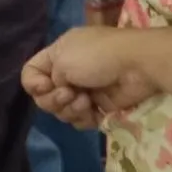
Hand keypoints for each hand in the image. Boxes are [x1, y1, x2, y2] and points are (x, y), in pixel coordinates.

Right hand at [23, 28, 156, 128]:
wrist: (140, 65)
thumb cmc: (99, 56)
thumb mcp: (63, 59)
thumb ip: (48, 77)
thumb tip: (60, 90)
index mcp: (61, 52)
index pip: (32, 71)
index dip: (33, 84)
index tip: (46, 86)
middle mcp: (71, 70)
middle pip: (45, 96)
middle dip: (53, 100)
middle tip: (69, 94)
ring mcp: (86, 88)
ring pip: (62, 110)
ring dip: (69, 110)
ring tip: (84, 102)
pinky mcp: (101, 104)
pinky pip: (80, 119)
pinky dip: (83, 118)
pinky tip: (92, 113)